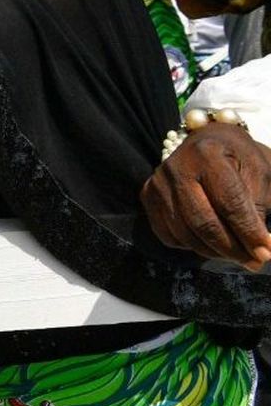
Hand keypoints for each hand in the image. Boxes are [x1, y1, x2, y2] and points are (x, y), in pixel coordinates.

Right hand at [142, 122, 270, 266]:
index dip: (249, 231)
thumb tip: (261, 245)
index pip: (229, 202)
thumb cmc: (239, 159)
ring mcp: (157, 183)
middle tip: (255, 262)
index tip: (266, 252)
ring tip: (238, 255)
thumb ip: (259, 205)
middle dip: (233, 248)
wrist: (208, 142)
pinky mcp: (147, 197)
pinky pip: (169, 235)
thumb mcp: (259, 172)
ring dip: (215, 252)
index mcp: (208, 153)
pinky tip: (212, 243)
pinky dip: (193, 246)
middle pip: (203, 221)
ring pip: (185, 233)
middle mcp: (176, 167)